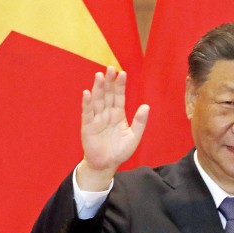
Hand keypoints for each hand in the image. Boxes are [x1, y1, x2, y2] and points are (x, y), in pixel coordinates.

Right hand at [78, 66, 149, 190]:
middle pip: (108, 95)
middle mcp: (106, 114)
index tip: (123, 73)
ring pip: (97, 101)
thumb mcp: (133, 137)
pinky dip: (87, 103)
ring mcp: (96, 119)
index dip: (120, 85)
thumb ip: (139, 122)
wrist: (107, 164)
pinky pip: (87, 113)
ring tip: (100, 75)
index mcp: (118, 115)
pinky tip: (87, 93)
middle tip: (110, 68)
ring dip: (98, 88)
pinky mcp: (88, 127)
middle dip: (109, 82)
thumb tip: (146, 106)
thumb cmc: (119, 151)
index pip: (119, 97)